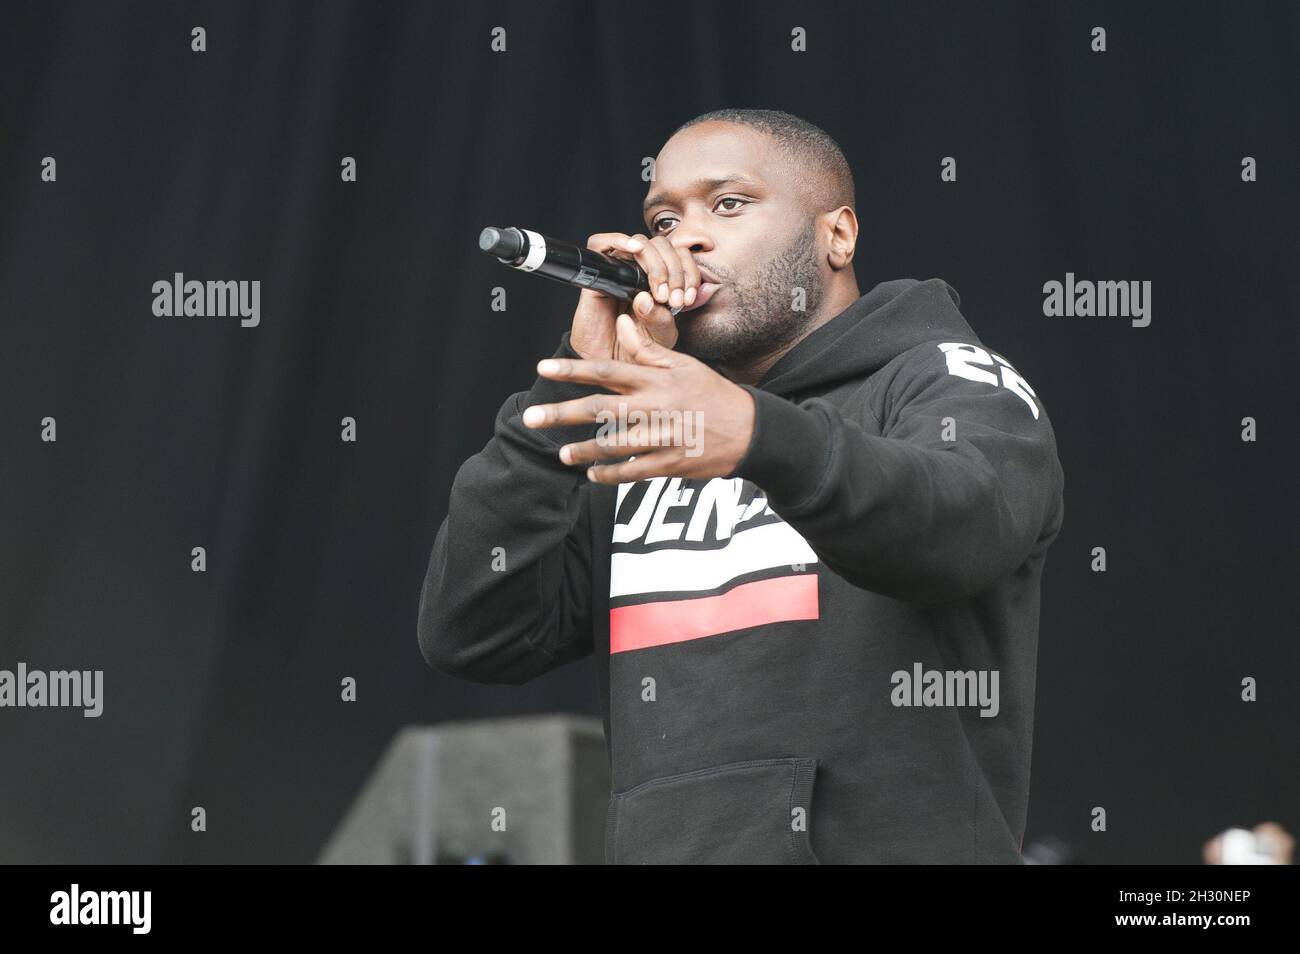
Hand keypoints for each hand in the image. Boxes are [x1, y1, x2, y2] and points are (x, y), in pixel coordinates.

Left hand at [523, 312, 755, 483]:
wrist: (751, 430)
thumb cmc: (713, 393)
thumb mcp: (684, 364)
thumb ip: (648, 347)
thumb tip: (624, 321)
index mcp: (656, 379)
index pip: (606, 370)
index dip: (572, 369)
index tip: (543, 367)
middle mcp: (655, 407)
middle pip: (599, 410)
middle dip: (561, 414)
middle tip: (531, 417)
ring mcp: (662, 437)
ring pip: (612, 445)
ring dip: (583, 450)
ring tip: (563, 454)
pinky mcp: (670, 463)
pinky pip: (632, 471)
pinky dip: (610, 474)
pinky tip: (592, 474)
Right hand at [568, 231, 701, 361]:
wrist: (608, 365)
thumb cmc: (635, 350)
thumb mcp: (660, 335)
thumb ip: (664, 317)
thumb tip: (655, 296)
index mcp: (661, 280)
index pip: (680, 256)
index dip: (688, 273)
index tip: (687, 300)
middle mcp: (640, 272)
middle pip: (662, 246)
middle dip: (674, 271)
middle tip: (672, 299)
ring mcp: (619, 272)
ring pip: (639, 243)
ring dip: (655, 263)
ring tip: (658, 292)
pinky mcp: (596, 277)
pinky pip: (600, 244)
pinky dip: (618, 240)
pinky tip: (634, 251)